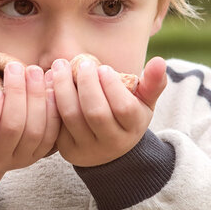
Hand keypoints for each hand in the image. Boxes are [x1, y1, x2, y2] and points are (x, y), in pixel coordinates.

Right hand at [0, 61, 59, 174]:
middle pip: (13, 130)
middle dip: (18, 96)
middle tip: (17, 67)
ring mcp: (21, 159)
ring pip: (35, 132)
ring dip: (38, 99)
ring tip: (34, 71)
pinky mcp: (39, 154)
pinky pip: (51, 134)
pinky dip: (53, 109)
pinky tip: (51, 85)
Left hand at [50, 56, 166, 166]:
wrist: (108, 148)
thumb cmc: (127, 115)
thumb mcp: (144, 102)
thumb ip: (153, 82)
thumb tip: (160, 61)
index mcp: (133, 129)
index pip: (123, 108)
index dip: (112, 86)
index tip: (103, 68)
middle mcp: (111, 143)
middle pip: (95, 113)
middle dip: (86, 83)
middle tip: (83, 64)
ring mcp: (87, 149)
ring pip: (72, 116)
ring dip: (63, 87)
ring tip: (60, 67)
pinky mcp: (66, 148)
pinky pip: (55, 122)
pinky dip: (51, 99)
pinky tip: (50, 81)